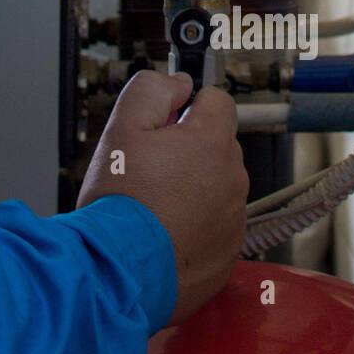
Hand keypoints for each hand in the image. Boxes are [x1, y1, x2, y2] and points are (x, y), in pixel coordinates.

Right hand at [76, 70, 247, 327]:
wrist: (119, 271)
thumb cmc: (120, 201)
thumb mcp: (122, 127)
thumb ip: (152, 90)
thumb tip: (178, 82)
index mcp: (212, 142)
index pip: (218, 101)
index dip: (186, 107)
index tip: (164, 124)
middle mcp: (233, 178)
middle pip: (217, 145)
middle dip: (188, 149)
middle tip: (149, 168)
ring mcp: (234, 219)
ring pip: (216, 186)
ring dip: (192, 187)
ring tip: (152, 204)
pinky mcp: (228, 254)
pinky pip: (215, 225)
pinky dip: (195, 225)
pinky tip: (162, 232)